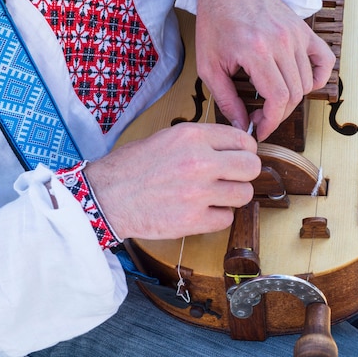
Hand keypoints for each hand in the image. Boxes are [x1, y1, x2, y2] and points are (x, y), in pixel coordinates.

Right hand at [84, 123, 260, 239]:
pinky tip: (202, 211)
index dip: (245, 150)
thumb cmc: (132, 167)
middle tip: (232, 177)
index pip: (243, 140)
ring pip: (244, 194)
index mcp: (192, 136)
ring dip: (233, 196)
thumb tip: (232, 148)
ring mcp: (198, 193)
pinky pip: (227, 219)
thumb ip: (201, 141)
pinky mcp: (193, 220)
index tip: (239, 157)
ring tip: (214, 195)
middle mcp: (199, 162)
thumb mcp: (167, 137)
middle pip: (252, 167)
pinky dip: (218, 217)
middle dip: (245, 173)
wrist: (105, 197)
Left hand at [195, 0, 334, 140]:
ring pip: (307, 82)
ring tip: (272, 100)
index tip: (261, 130)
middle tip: (261, 117)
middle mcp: (281, 42)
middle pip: (294, 94)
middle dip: (278, 114)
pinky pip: (325, 61)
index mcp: (256, 51)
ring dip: (292, 99)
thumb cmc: (216, 23)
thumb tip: (243, 126)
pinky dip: (318, 77)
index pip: (278, 99)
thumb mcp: (209, 65)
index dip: (272, 122)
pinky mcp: (304, 30)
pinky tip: (301, 83)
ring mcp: (296, 35)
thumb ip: (226, 100)